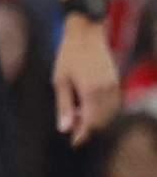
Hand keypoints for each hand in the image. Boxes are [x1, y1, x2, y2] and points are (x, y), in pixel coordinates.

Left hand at [55, 16, 121, 142]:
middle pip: (102, 121)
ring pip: (109, 114)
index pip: (91, 122)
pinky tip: (89, 103)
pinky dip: (103, 109)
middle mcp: (107, 91)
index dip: (83, 134)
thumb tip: (65, 129)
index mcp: (91, 91)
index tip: (74, 142)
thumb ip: (64, 106)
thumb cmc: (69, 55)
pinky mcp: (117, 82)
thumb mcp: (60, 81)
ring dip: (96, 118)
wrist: (88, 34)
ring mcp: (115, 86)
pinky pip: (113, 104)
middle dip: (88, 126)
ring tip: (79, 111)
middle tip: (73, 123)